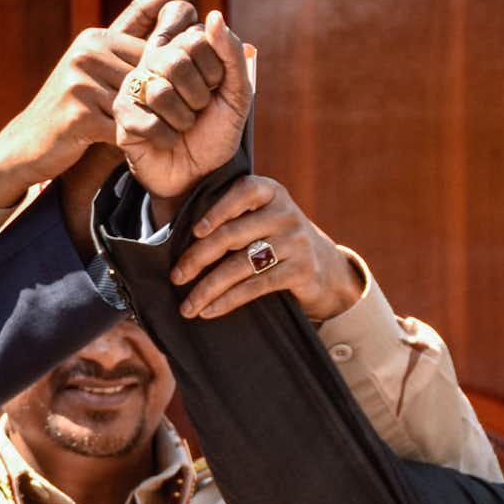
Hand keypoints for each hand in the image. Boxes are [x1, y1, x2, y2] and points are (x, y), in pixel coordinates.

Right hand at [0, 0, 183, 207]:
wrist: (29, 144)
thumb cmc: (76, 104)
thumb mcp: (103, 63)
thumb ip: (137, 28)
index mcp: (96, 38)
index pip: (153, 52)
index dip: (174, 75)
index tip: (191, 92)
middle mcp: (86, 54)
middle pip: (148, 78)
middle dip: (170, 100)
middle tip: (192, 117)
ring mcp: (79, 83)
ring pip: (139, 105)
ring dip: (160, 123)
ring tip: (175, 135)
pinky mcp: (77, 115)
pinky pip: (124, 128)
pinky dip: (140, 140)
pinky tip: (150, 149)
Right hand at [113, 6, 252, 204]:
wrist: (197, 177)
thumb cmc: (214, 134)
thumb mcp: (236, 94)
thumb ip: (231, 55)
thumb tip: (213, 16)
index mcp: (180, 48)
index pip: (198, 37)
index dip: (215, 70)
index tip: (215, 88)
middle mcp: (152, 61)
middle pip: (177, 60)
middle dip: (199, 96)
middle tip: (197, 111)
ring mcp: (133, 86)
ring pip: (161, 92)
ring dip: (183, 120)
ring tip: (181, 127)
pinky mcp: (121, 115)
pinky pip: (149, 122)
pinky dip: (167, 138)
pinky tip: (166, 142)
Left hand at [171, 175, 363, 321]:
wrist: (328, 268)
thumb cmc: (277, 241)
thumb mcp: (262, 218)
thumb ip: (233, 218)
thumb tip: (178, 241)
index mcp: (271, 192)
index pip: (242, 192)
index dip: (217, 210)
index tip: (194, 232)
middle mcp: (285, 213)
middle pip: (232, 235)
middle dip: (198, 258)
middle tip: (176, 277)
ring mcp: (295, 242)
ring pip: (240, 265)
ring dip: (208, 288)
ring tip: (188, 306)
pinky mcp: (300, 271)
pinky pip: (255, 286)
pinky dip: (228, 300)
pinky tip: (210, 310)